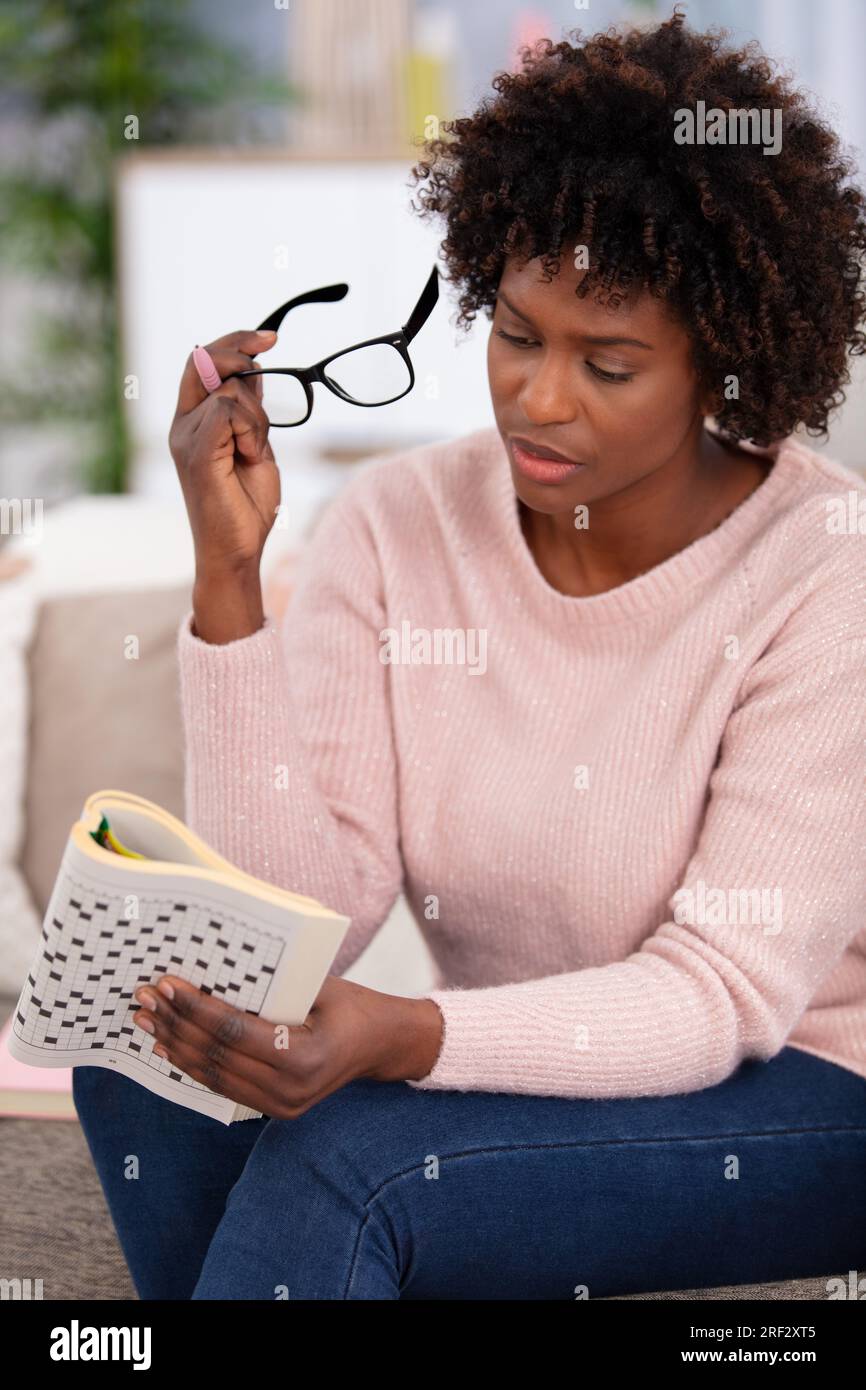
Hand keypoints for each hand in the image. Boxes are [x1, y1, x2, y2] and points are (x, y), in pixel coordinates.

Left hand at [132, 974, 443, 1118]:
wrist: (381, 1045)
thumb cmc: (351, 1004)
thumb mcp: (317, 986)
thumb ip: (270, 987)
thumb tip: (210, 968)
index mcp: (305, 1057)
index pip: (235, 1032)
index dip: (196, 1008)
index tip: (168, 983)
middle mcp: (290, 1090)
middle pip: (217, 1056)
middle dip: (175, 1023)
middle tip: (145, 996)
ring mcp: (281, 1105)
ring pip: (212, 1075)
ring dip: (174, 1045)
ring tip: (146, 1018)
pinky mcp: (273, 1109)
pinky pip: (222, 1085)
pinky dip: (191, 1064)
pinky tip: (167, 1044)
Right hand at [169, 329, 281, 577]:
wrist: (236, 552)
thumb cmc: (246, 507)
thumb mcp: (256, 447)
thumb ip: (250, 412)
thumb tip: (255, 371)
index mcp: (193, 422)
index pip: (203, 364)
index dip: (234, 342)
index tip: (270, 338)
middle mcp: (182, 426)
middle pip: (204, 360)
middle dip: (239, 345)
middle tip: (271, 343)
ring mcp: (185, 438)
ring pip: (229, 390)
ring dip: (258, 416)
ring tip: (256, 453)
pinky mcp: (197, 453)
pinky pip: (228, 412)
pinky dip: (252, 429)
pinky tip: (252, 456)